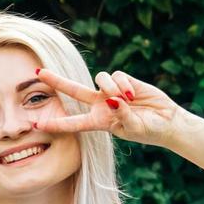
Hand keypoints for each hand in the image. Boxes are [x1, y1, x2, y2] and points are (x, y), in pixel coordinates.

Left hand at [32, 67, 187, 149]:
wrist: (166, 121)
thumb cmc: (149, 130)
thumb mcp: (134, 128)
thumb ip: (122, 115)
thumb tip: (113, 99)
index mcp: (99, 122)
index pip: (73, 123)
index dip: (56, 124)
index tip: (38, 124)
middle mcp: (101, 105)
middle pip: (73, 91)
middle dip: (57, 81)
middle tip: (39, 73)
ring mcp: (111, 92)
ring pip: (99, 79)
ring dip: (111, 87)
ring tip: (127, 99)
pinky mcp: (124, 80)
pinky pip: (116, 76)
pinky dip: (124, 84)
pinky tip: (134, 94)